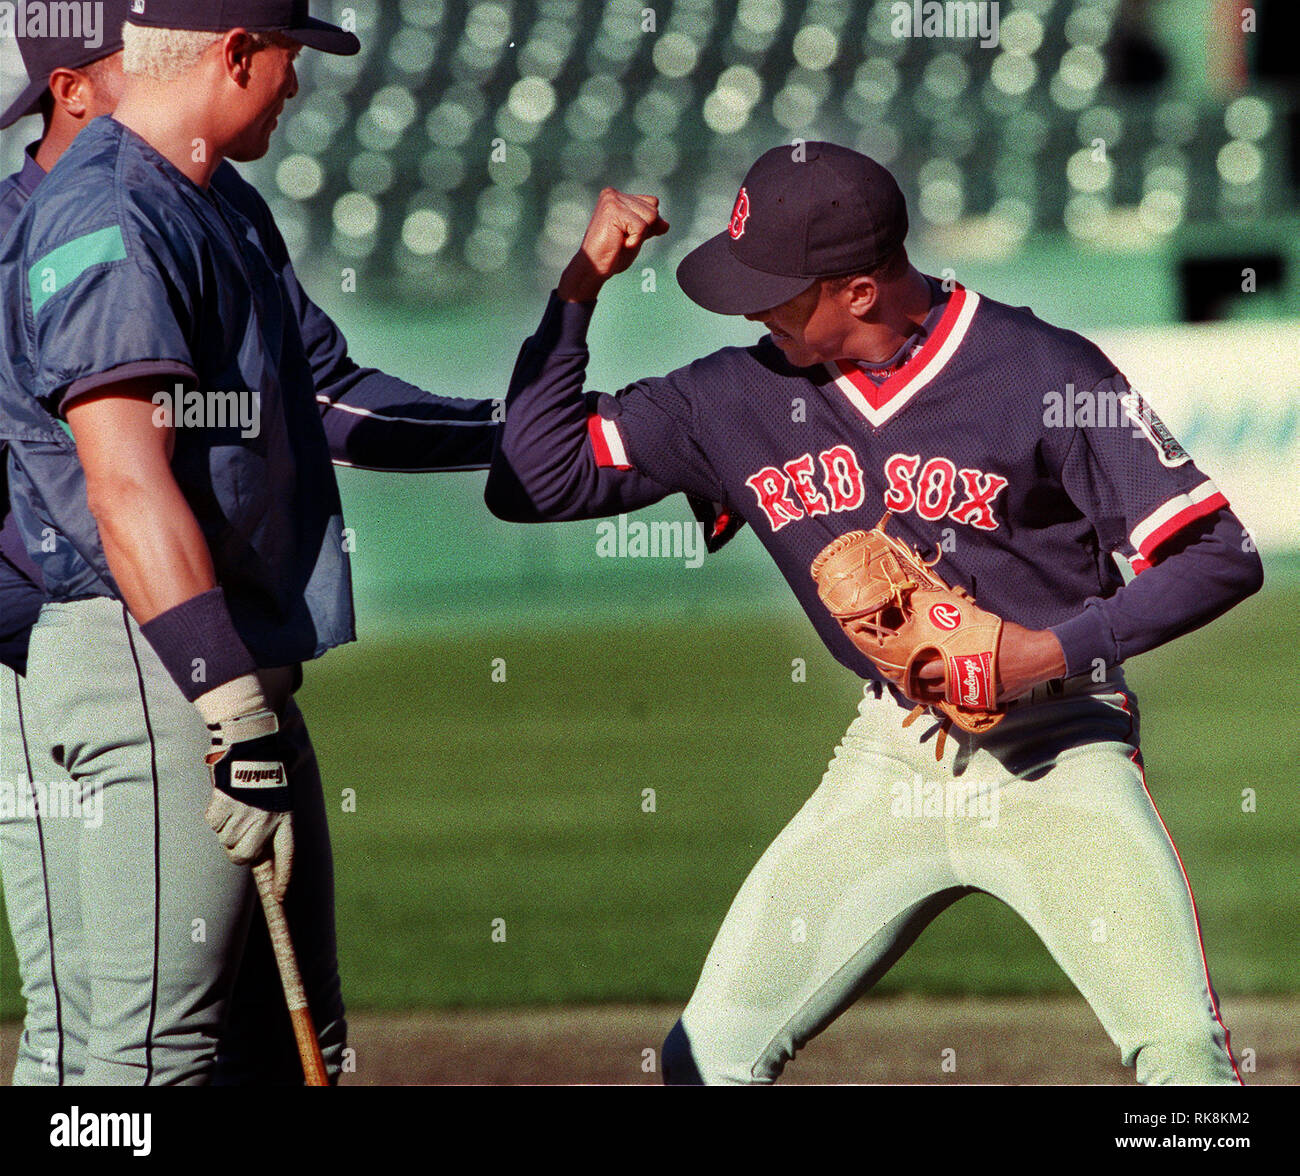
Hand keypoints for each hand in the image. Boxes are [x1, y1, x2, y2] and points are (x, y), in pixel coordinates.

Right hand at [203, 709, 293, 899]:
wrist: (252, 748)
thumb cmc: (267, 775)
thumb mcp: (279, 801)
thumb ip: (272, 828)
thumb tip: (255, 855)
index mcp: (284, 819)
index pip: (287, 856)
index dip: (283, 878)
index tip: (280, 896)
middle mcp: (265, 822)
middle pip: (243, 857)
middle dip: (240, 849)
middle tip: (244, 828)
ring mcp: (243, 817)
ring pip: (226, 842)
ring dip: (229, 829)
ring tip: (239, 805)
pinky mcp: (223, 809)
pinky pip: (214, 825)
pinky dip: (217, 816)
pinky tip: (227, 799)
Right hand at [557, 188, 669, 302]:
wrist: (593, 268)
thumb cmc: (612, 253)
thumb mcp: (637, 237)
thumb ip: (651, 226)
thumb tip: (666, 224)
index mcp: (618, 196)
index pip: (652, 203)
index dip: (648, 224)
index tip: (627, 235)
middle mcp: (613, 194)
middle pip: (653, 210)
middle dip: (644, 230)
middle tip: (622, 239)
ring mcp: (612, 200)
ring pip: (650, 217)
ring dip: (639, 235)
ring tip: (620, 240)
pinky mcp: (613, 210)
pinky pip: (642, 226)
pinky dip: (635, 240)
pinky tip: (620, 243)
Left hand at [912, 622, 1065, 705]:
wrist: (1039, 657)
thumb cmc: (1012, 639)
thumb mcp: (984, 628)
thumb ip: (964, 629)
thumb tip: (949, 616)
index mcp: (961, 659)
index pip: (927, 668)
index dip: (914, 668)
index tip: (905, 666)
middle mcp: (966, 679)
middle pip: (932, 686)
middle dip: (919, 684)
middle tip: (909, 680)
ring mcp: (976, 692)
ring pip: (947, 697)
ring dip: (935, 693)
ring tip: (923, 689)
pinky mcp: (987, 700)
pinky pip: (965, 702)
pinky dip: (955, 698)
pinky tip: (949, 693)